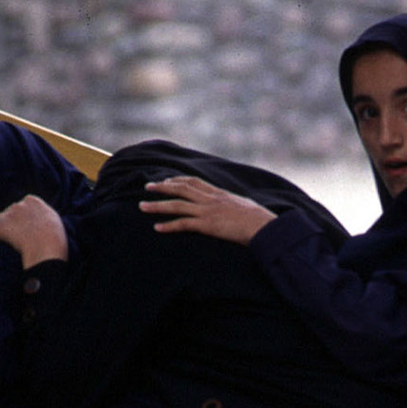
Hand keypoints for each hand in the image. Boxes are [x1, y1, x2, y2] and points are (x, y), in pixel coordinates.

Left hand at [0, 195, 70, 269]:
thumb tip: (38, 217)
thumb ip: (43, 214)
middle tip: (19, 237)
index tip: (28, 227)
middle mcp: (18, 205)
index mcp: (33, 201)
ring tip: (7, 239)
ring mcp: (7, 215)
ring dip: (0, 227)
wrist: (46, 247)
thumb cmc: (54, 238)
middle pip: (9, 211)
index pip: (23, 204)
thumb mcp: (53, 219)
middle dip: (12, 222)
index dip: (23, 216)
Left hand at [140, 176, 274, 244]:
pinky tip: (157, 228)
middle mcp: (211, 199)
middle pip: (181, 188)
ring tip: (142, 206)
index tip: (167, 181)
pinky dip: (169, 226)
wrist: (264, 226)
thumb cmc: (259, 219)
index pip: (194, 181)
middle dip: (162, 187)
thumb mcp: (244, 205)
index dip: (178, 180)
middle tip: (147, 187)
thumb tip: (235, 206)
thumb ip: (233, 204)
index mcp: (219, 193)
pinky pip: (183, 224)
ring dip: (157, 205)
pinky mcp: (208, 225)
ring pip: (177, 205)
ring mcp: (208, 211)